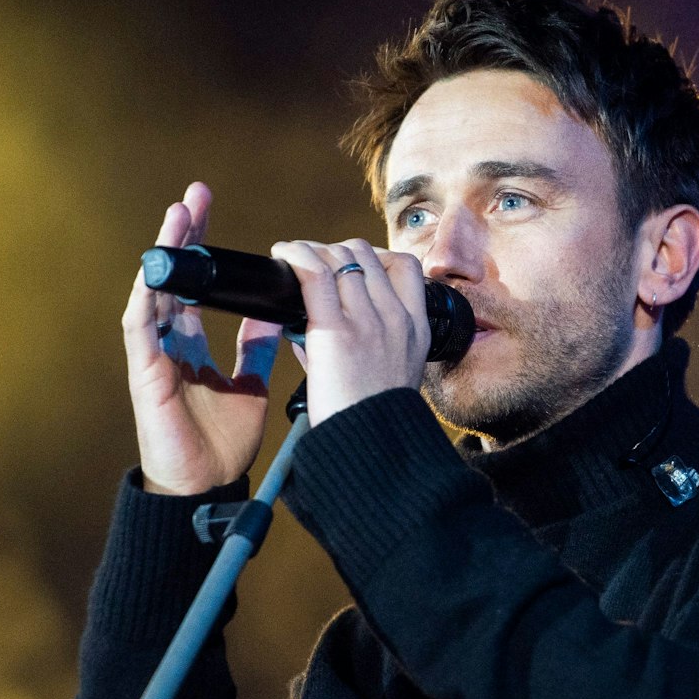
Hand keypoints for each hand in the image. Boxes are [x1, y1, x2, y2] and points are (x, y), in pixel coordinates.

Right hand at [123, 182, 282, 494]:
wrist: (207, 486)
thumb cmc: (222, 441)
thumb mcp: (250, 382)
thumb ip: (256, 345)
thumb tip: (275, 310)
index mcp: (191, 342)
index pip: (197, 282)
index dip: (203, 245)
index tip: (209, 206)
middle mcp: (169, 341)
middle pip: (173, 277)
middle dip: (182, 234)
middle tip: (195, 194)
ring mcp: (153, 354)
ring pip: (154, 291)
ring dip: (165, 253)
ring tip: (177, 215)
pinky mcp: (144, 372)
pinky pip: (139, 327)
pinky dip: (146, 297)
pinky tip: (154, 271)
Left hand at [267, 237, 429, 425]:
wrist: (369, 448)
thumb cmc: (369, 416)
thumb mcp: (388, 372)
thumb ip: (361, 338)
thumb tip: (310, 319)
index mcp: (415, 328)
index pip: (404, 265)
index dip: (372, 257)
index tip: (347, 268)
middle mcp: (396, 318)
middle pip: (365, 254)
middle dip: (334, 251)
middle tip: (310, 264)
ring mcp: (369, 321)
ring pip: (340, 256)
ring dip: (312, 251)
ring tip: (292, 259)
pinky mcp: (336, 331)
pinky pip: (315, 272)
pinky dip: (297, 254)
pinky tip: (283, 254)